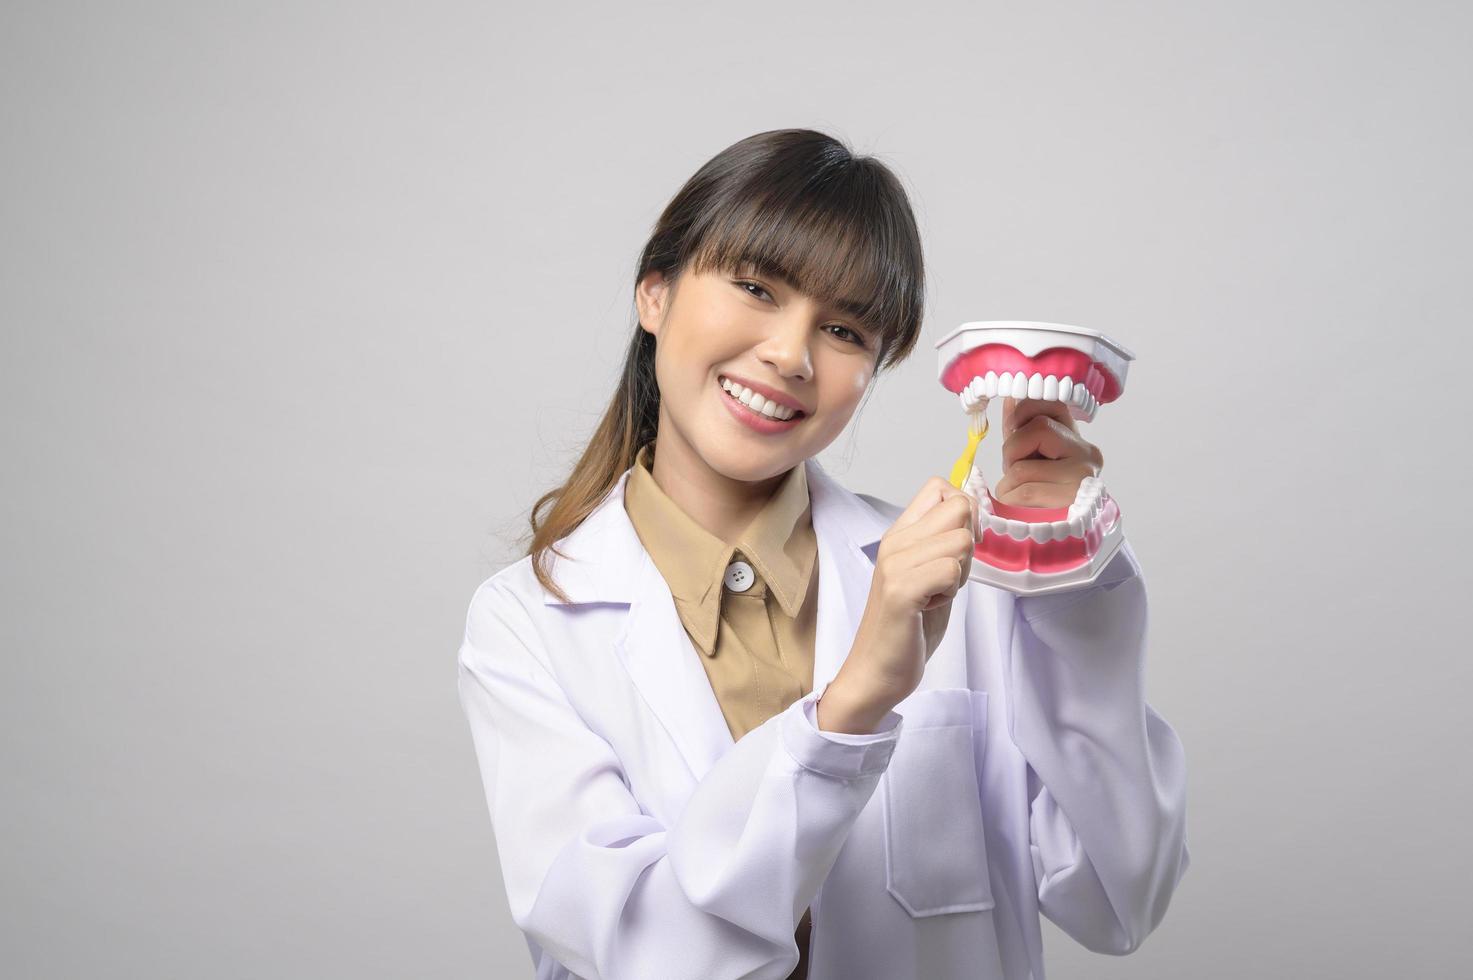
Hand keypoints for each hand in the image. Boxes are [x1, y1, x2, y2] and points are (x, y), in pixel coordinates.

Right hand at [817, 477, 975, 731]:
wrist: (876, 672)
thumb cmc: (907, 627)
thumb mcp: (929, 575)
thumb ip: (945, 544)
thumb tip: (973, 512)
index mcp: (900, 534)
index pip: (940, 487)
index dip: (964, 513)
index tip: (956, 548)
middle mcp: (894, 542)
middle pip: (959, 508)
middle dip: (968, 544)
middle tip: (946, 578)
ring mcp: (894, 564)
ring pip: (961, 541)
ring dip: (960, 573)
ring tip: (936, 595)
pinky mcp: (900, 590)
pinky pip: (950, 570)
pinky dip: (951, 591)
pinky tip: (930, 607)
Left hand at [990, 397, 1103, 506]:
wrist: (1063, 526)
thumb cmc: (1044, 487)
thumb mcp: (1031, 452)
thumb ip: (1020, 427)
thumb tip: (1011, 398)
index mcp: (1076, 435)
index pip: (1053, 404)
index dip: (1024, 411)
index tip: (1012, 428)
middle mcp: (1086, 451)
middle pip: (1039, 429)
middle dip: (1012, 450)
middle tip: (1012, 468)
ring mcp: (1083, 475)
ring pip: (1025, 467)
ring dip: (1008, 481)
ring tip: (1014, 488)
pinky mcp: (1073, 499)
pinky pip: (1026, 491)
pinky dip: (1010, 496)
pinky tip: (1015, 500)